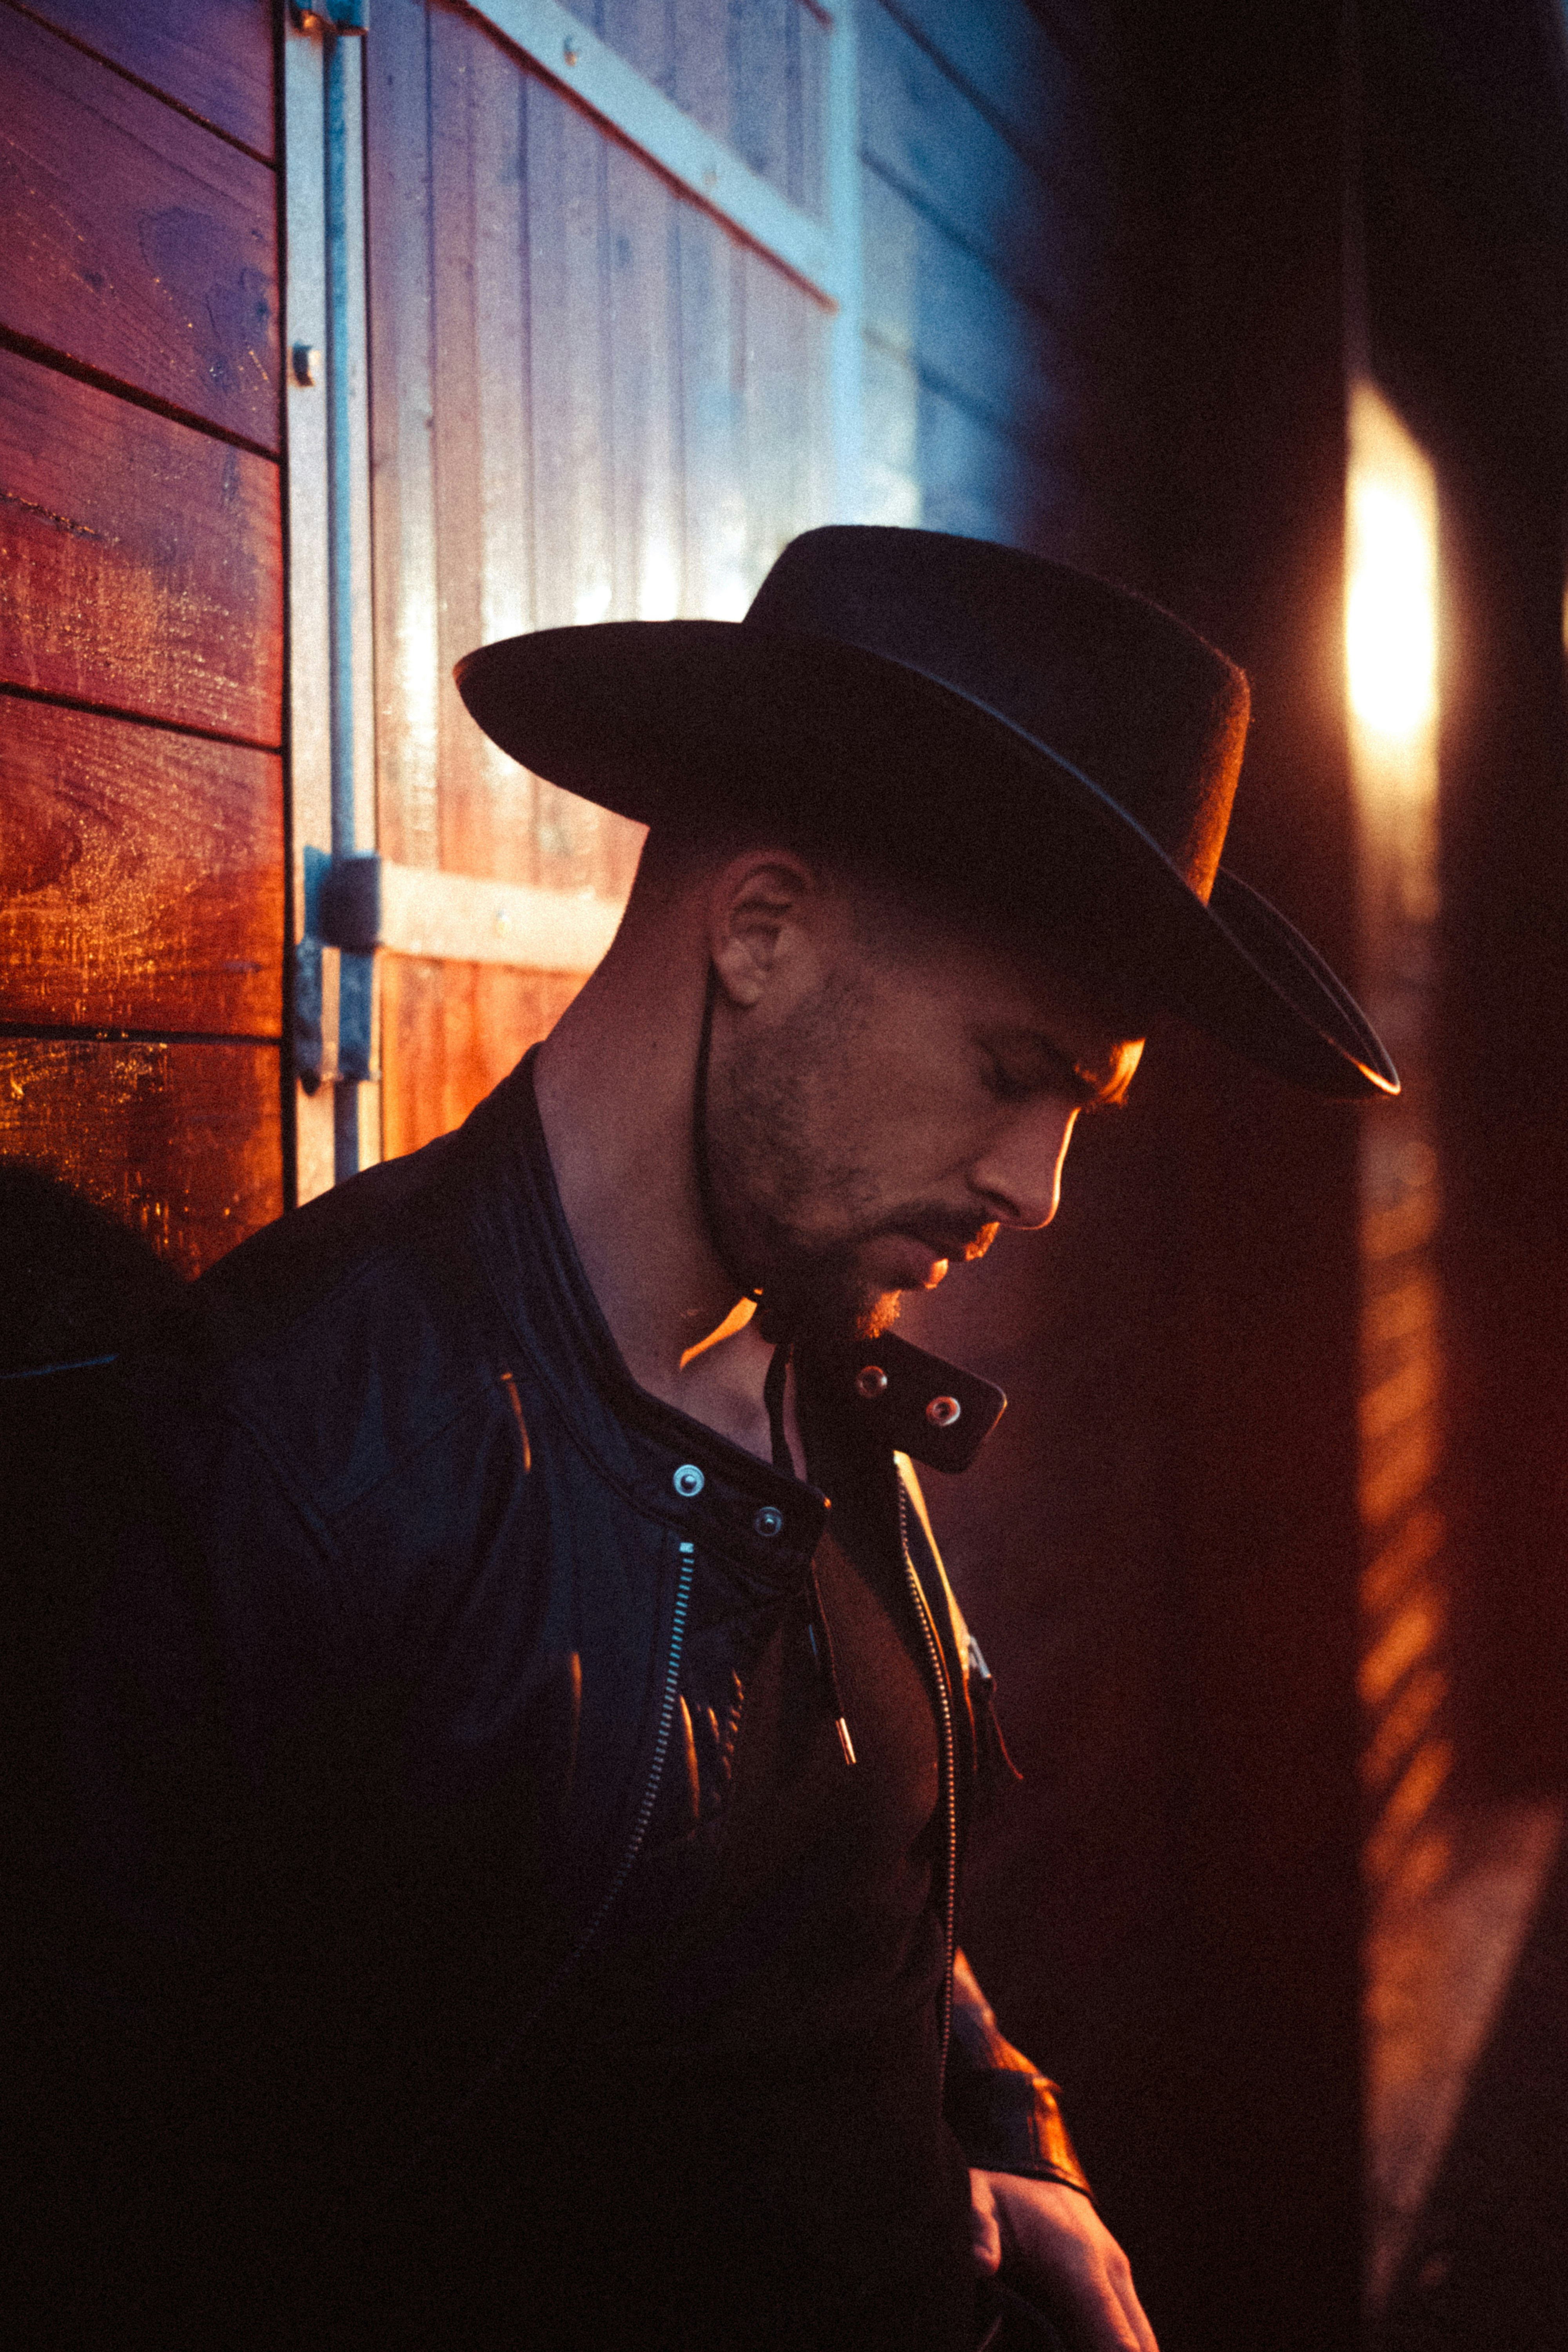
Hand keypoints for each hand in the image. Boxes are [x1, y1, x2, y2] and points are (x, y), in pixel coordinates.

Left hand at [968, 2170, 1157, 2351]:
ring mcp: (1118, 2281)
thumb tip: (980, 2263)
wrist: (1033, 2167)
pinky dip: (1121, 2349)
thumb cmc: (1002, 2192)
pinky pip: (1131, 2334)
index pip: (1112, 2332)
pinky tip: (1086, 2348)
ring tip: (1066, 2351)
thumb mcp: (976, 2199)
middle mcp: (1110, 2273)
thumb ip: (977, 2229)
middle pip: (1138, 2346)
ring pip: (1142, 2342)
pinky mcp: (1117, 2288)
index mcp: (1079, 2261)